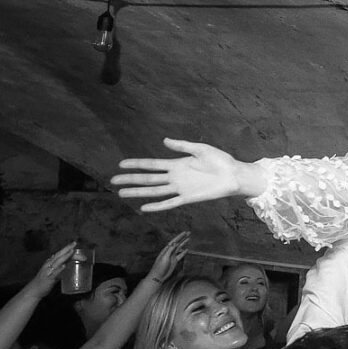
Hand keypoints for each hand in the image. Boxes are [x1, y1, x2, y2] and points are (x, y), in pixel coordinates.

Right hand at [26, 242, 77, 297]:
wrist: (33, 290)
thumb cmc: (44, 280)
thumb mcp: (53, 272)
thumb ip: (59, 267)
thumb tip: (67, 263)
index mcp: (50, 262)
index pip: (60, 254)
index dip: (68, 249)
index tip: (75, 244)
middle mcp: (48, 265)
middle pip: (59, 255)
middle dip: (67, 249)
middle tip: (74, 243)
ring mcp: (48, 271)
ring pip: (57, 262)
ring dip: (65, 256)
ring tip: (71, 251)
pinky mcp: (48, 278)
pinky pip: (54, 273)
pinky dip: (59, 269)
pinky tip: (64, 266)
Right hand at [112, 138, 263, 211]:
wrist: (234, 175)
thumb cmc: (220, 160)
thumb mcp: (201, 149)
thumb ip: (182, 146)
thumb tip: (164, 140)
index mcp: (177, 164)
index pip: (152, 164)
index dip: (137, 164)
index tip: (121, 164)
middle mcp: (175, 177)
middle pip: (148, 179)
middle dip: (131, 179)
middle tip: (113, 181)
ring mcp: (180, 188)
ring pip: (154, 191)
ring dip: (138, 193)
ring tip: (122, 193)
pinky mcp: (188, 198)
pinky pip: (169, 203)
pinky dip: (157, 206)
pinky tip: (144, 208)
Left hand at [145, 231, 190, 283]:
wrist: (158, 276)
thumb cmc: (159, 267)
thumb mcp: (165, 258)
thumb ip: (170, 250)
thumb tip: (175, 243)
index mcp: (166, 250)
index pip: (174, 241)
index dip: (179, 236)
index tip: (185, 232)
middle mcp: (170, 252)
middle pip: (177, 243)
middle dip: (183, 238)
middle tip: (189, 233)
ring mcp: (172, 256)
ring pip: (179, 248)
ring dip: (184, 243)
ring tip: (189, 239)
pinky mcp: (174, 261)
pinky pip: (180, 255)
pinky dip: (184, 252)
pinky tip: (187, 249)